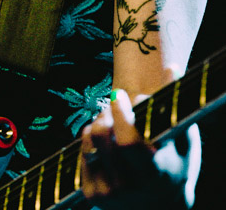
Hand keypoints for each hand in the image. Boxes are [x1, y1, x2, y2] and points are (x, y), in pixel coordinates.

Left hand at [80, 89, 198, 207]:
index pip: (128, 143)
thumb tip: (172, 68)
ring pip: (90, 141)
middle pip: (103, 136)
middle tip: (116, 101)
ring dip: (99, 121)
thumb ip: (174, 105)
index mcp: (154, 174)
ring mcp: (109, 194)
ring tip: (113, 118)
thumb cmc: (176, 162)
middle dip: (107, 111)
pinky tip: (106, 137)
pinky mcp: (93, 195)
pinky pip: (82, 151)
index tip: (119, 94)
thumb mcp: (183, 137)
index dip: (121, 114)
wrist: (164, 204)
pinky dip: (91, 138)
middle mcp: (129, 188)